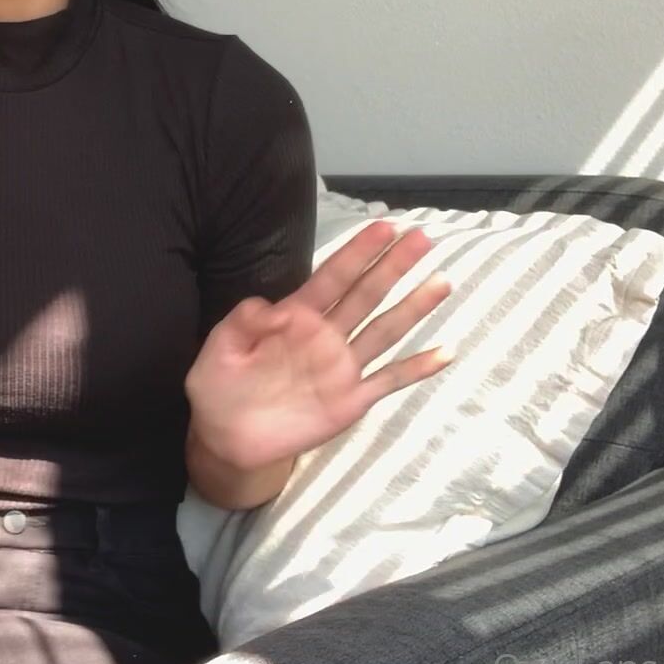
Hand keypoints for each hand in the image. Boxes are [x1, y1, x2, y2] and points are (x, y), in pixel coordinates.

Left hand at [185, 220, 455, 472]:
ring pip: (386, 331)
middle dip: (394, 266)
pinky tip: (445, 352)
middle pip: (366, 294)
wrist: (224, 437)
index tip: (385, 226)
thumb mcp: (220, 346)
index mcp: (295, 316)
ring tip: (441, 282)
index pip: (333, 277)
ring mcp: (342, 368)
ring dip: (414, 307)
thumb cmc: (219, 386)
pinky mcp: (351, 400)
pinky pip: (389, 381)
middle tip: (423, 238)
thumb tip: (278, 308)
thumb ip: (244, 320)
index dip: (358, 253)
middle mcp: (326, 336)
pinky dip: (418, 368)